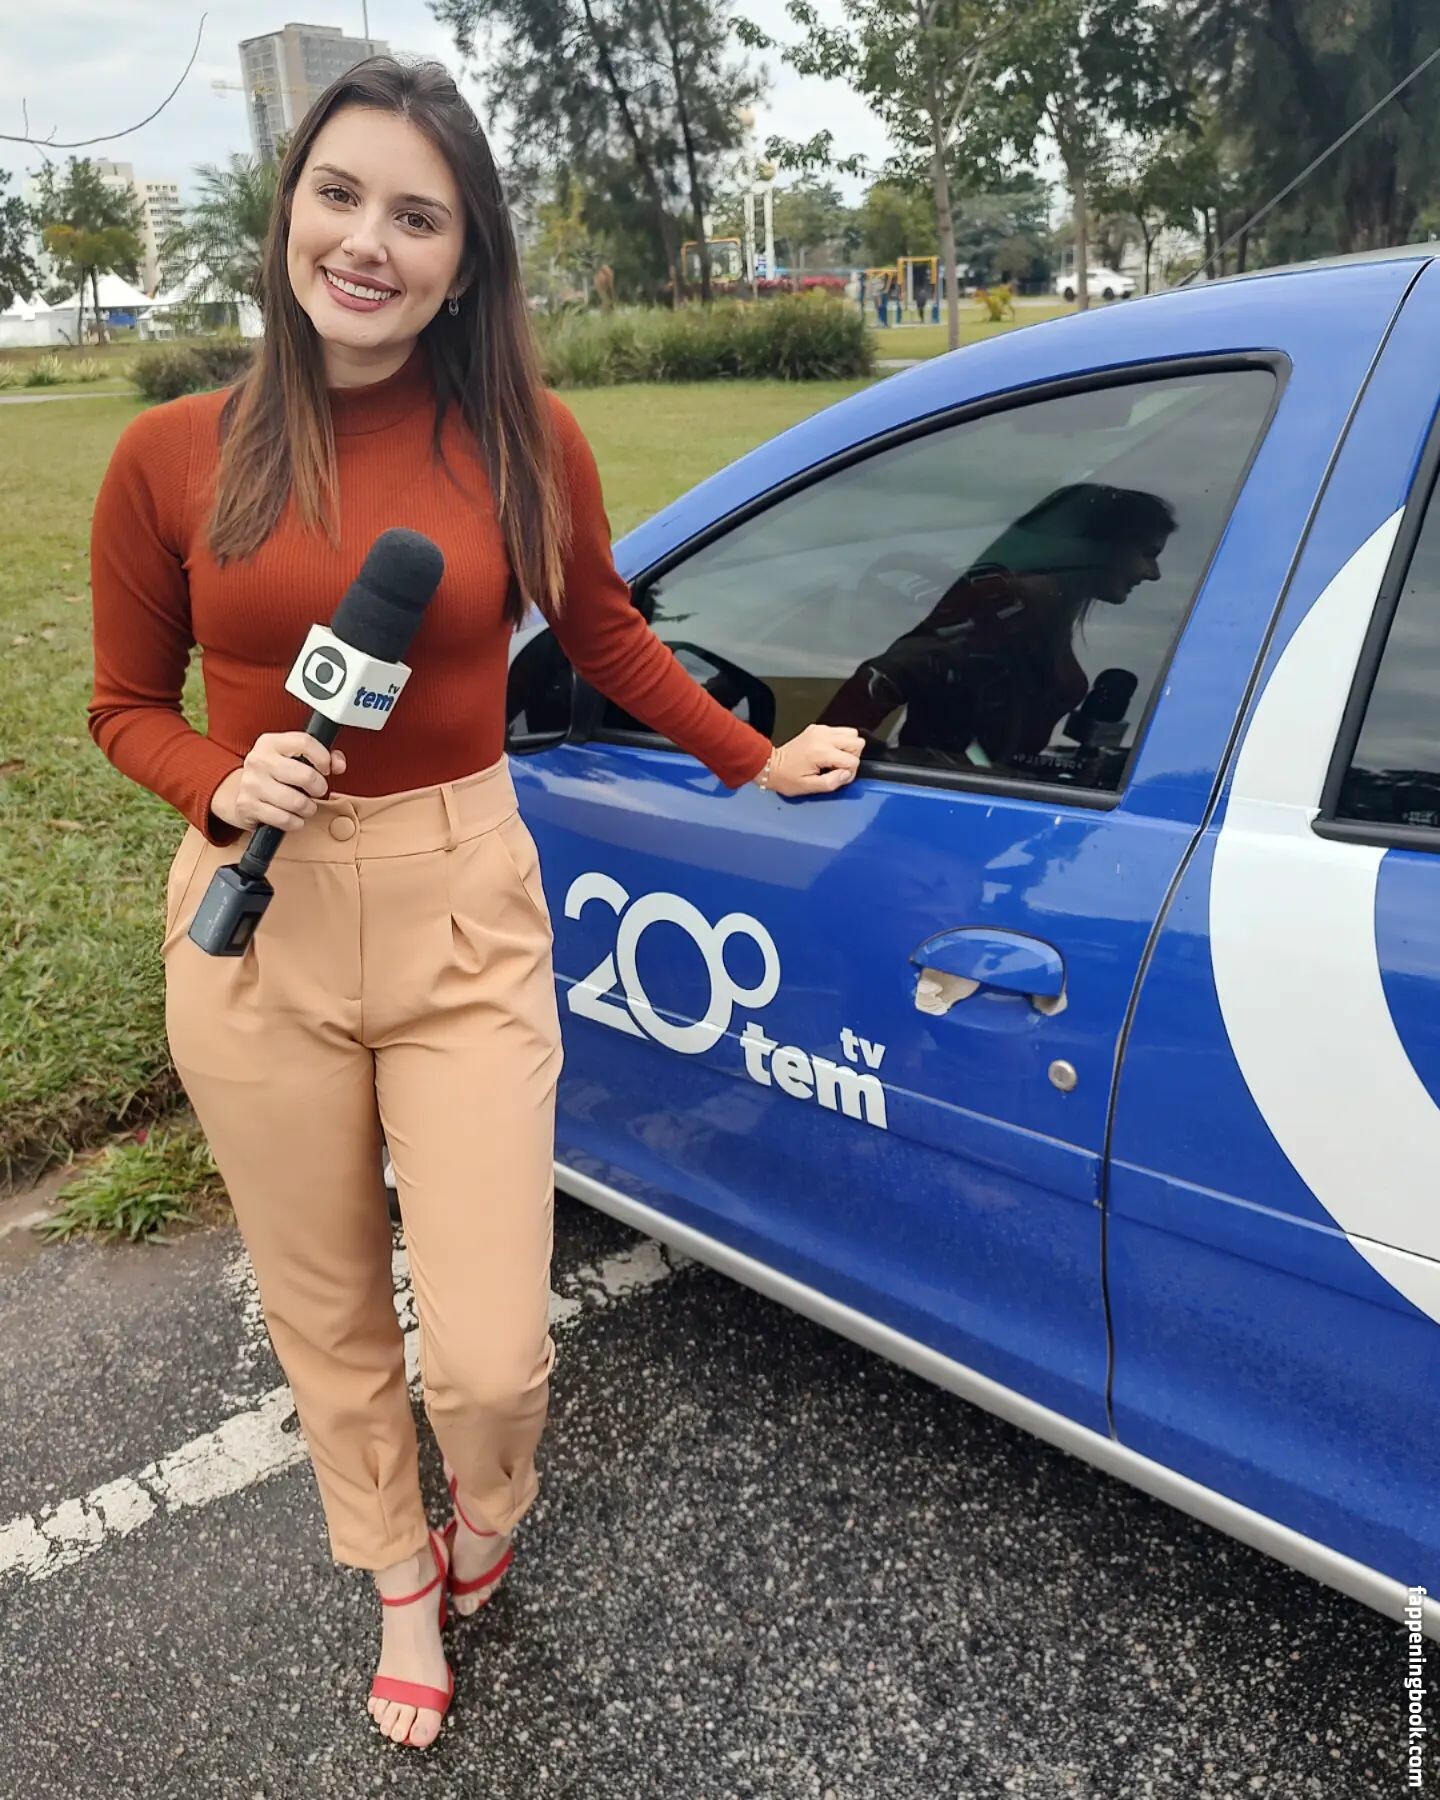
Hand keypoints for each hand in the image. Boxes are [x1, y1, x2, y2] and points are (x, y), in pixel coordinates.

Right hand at [210, 733, 346, 832]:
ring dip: (308, 808)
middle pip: (306, 776)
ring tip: (305, 806)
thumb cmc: (274, 775)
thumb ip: (322, 756)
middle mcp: (258, 760)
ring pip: (298, 802)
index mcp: (270, 743)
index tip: (326, 769)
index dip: (323, 758)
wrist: (237, 793)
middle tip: (316, 791)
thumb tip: (338, 764)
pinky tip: (292, 817)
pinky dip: (295, 822)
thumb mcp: (293, 758)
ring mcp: (251, 784)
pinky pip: (285, 820)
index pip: (305, 742)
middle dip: (319, 788)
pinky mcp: (247, 806)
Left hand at [760, 724, 865, 797]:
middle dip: (852, 757)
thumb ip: (832, 782)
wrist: (770, 765)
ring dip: (848, 747)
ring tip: (834, 759)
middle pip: (857, 741)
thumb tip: (846, 774)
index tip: (837, 777)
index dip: (849, 772)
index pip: (852, 760)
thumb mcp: (809, 787)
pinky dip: (840, 742)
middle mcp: (823, 736)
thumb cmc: (786, 778)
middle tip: (837, 767)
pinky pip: (840, 731)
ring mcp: (821, 729)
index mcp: (821, 751)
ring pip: (852, 733)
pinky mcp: (818, 728)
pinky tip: (829, 752)